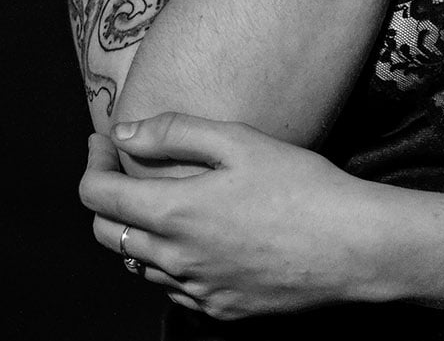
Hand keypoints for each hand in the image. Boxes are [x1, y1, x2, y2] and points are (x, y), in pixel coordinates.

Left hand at [80, 112, 381, 320]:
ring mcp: (197, 291)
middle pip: (107, 234)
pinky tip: (196, 239)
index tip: (102, 142)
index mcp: (175, 213)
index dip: (92, 164)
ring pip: (139, 265)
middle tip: (122, 166)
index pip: (98, 197)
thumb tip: (123, 133)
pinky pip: (174, 289)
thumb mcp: (240, 141)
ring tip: (160, 199)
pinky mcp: (221, 310)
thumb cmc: (301, 185)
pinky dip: (168, 261)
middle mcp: (176, 260)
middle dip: (104, 197)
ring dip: (136, 230)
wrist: (350, 248)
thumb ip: (176, 133)